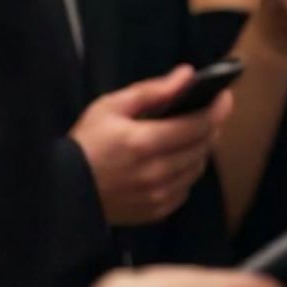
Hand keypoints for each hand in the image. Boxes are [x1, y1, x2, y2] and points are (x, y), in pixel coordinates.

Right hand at [70, 66, 230, 225]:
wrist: (61, 191)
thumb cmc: (85, 143)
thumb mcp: (110, 107)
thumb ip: (152, 90)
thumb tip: (186, 76)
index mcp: (144, 142)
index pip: (198, 125)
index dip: (217, 109)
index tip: (225, 96)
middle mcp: (156, 172)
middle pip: (203, 146)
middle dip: (210, 127)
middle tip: (209, 113)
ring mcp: (157, 195)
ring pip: (197, 168)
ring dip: (200, 150)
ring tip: (191, 135)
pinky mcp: (155, 211)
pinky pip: (185, 188)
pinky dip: (186, 172)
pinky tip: (175, 161)